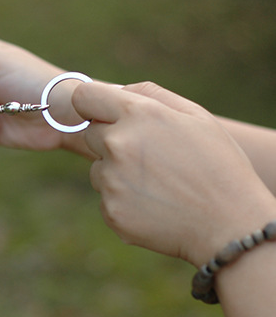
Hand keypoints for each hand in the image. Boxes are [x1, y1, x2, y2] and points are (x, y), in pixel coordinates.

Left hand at [72, 81, 275, 266]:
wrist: (231, 225)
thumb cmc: (218, 166)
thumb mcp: (196, 116)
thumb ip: (150, 94)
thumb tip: (115, 91)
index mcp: (138, 114)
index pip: (84, 97)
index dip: (91, 105)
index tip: (100, 114)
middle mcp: (117, 144)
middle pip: (91, 134)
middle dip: (112, 140)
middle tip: (150, 158)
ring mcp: (111, 180)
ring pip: (98, 169)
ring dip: (117, 173)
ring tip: (158, 184)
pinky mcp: (110, 210)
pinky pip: (106, 198)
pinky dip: (124, 201)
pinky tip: (154, 205)